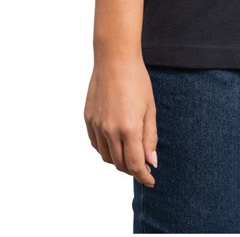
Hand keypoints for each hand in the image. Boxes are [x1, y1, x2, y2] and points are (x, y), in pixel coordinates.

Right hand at [84, 57, 157, 187]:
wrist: (114, 59)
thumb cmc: (137, 80)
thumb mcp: (150, 109)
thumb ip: (150, 137)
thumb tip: (151, 162)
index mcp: (129, 128)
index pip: (135, 164)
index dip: (144, 176)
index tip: (150, 180)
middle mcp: (110, 130)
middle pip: (120, 164)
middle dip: (133, 170)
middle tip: (142, 167)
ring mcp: (96, 125)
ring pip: (107, 157)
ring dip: (118, 162)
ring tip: (129, 156)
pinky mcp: (88, 119)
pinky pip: (96, 145)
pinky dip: (106, 150)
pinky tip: (115, 145)